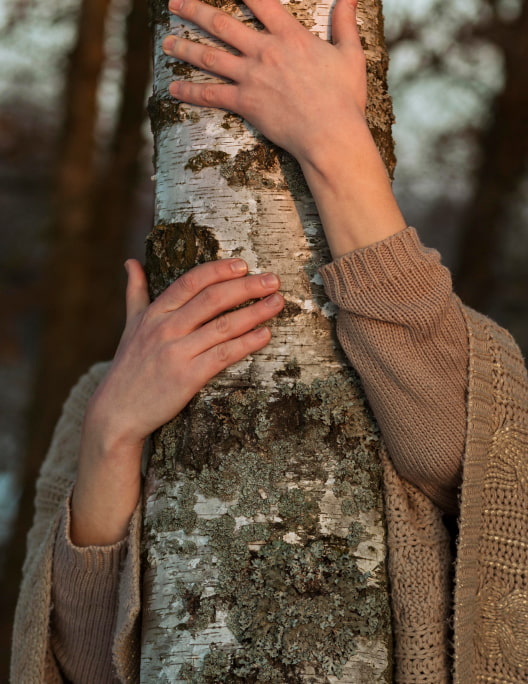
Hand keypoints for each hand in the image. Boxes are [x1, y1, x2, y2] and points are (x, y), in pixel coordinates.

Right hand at [71, 258, 283, 544]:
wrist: (117, 412)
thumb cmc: (128, 367)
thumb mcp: (130, 326)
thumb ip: (135, 293)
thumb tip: (131, 263)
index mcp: (154, 314)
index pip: (191, 282)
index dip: (219, 270)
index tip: (243, 264)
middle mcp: (165, 329)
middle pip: (212, 299)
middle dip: (247, 287)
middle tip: (273, 281)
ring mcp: (176, 353)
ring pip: (223, 326)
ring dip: (255, 312)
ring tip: (277, 303)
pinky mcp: (188, 377)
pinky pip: (224, 355)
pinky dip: (247, 343)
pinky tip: (265, 334)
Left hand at [162, 0, 405, 254]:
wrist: (330, 134)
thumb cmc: (344, 98)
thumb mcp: (350, 55)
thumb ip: (345, 23)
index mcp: (290, 35)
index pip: (259, 0)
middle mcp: (265, 50)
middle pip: (221, 23)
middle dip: (194, 10)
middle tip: (175, 3)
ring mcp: (252, 77)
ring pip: (209, 56)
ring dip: (184, 47)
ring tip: (166, 42)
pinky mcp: (245, 103)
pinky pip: (211, 95)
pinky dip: (190, 92)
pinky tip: (173, 88)